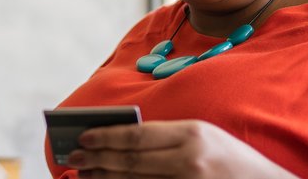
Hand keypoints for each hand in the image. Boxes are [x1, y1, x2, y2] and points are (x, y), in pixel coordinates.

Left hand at [65, 119, 297, 178]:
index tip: (83, 137)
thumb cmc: (234, 162)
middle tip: (73, 157)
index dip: (106, 136)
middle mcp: (189, 159)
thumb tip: (122, 139)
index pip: (137, 134)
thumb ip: (169, 138)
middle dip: (97, 158)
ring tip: (84, 174)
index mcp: (192, 134)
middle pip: (130, 160)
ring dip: (105, 178)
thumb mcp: (206, 138)